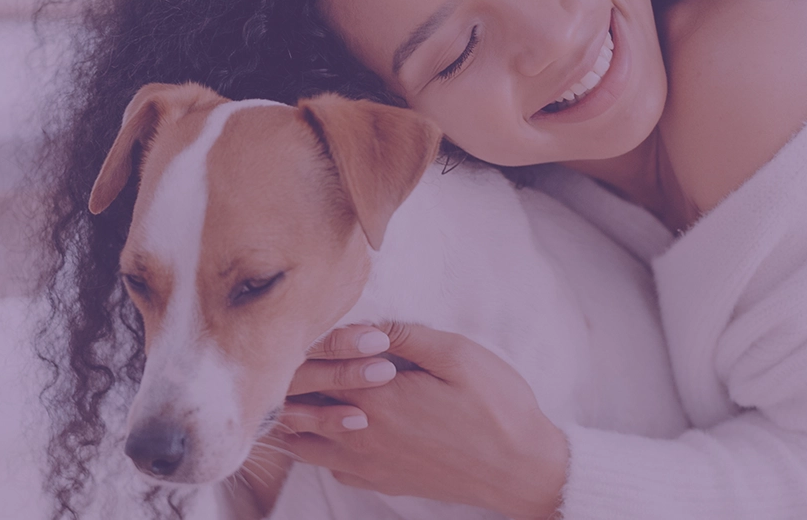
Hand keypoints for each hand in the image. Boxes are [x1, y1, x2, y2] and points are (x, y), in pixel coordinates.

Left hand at [274, 322, 568, 519]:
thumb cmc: (497, 409)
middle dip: (286, 379)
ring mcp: (366, 464)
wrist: (521, 470)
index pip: (312, 367)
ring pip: (301, 442)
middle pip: (294, 407)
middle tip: (292, 354)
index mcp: (376, 398)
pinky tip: (333, 426)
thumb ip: (406, 336)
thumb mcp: (459, 356)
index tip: (309, 325)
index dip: (304, 343)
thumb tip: (367, 324)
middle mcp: (360, 435)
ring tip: (301, 391)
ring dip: (295, 415)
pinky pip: (327, 465)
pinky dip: (317, 446)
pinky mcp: (379, 482)